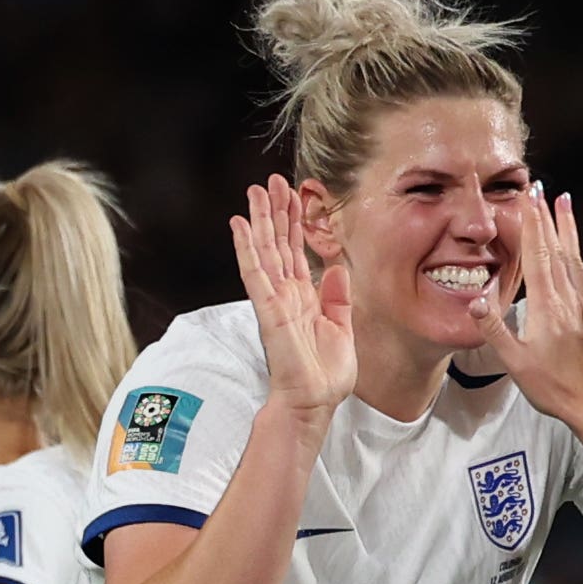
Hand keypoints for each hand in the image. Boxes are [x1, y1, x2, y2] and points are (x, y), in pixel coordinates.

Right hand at [231, 176, 357, 415]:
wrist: (315, 402)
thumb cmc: (325, 375)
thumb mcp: (342, 329)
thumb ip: (338, 298)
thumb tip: (338, 268)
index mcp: (304, 298)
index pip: (296, 251)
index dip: (295, 222)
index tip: (294, 195)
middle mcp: (286, 294)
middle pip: (278, 243)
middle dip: (275, 211)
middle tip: (272, 181)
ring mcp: (274, 300)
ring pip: (264, 250)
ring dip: (259, 219)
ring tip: (255, 190)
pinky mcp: (268, 309)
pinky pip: (255, 273)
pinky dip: (246, 247)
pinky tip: (240, 224)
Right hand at [471, 187, 582, 422]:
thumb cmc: (550, 386)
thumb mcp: (513, 361)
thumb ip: (494, 327)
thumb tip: (477, 297)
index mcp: (546, 307)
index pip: (536, 255)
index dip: (531, 223)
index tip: (527, 198)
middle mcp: (568, 299)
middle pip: (555, 249)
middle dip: (546, 216)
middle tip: (539, 188)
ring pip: (577, 257)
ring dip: (569, 227)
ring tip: (564, 200)